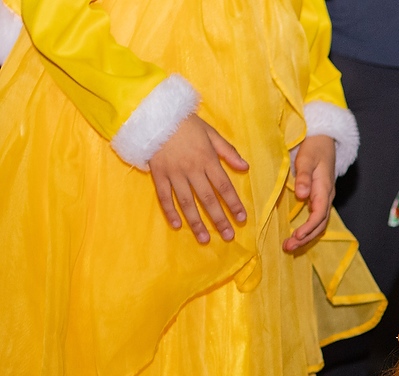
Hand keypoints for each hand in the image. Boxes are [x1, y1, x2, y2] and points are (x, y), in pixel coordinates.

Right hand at [149, 115, 248, 244]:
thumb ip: (228, 152)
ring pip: (186, 202)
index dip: (234, 204)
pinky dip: (170, 211)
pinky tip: (177, 225)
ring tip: (204, 239)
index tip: (242, 219)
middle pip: (207, 199)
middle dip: (219, 219)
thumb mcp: (211, 133)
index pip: (224, 186)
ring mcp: (173, 173)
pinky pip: (163, 196)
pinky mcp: (157, 173)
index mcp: (207, 159)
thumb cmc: (185, 123)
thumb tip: (245, 167)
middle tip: (228, 236)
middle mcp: (192, 169)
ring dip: (196, 222)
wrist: (153, 113)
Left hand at [283, 135, 335, 252]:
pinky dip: (307, 229)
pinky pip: (316, 218)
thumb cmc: (314, 147)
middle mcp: (326, 197)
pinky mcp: (319, 198)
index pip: (319, 214)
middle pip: (320, 224)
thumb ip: (303, 177)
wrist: (324, 140)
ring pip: (318, 224)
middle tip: (288, 247)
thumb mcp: (307, 159)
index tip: (296, 235)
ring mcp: (324, 198)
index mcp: (325, 189)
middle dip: (305, 238)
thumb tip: (302, 195)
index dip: (308, 227)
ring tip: (290, 245)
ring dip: (306, 236)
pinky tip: (297, 235)